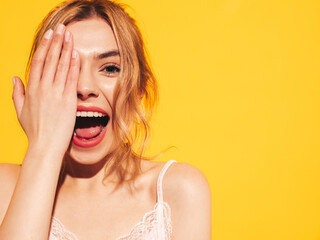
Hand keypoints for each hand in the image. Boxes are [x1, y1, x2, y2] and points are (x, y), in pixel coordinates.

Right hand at [12, 24, 79, 155]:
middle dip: (57, 42)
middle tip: (62, 28)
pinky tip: (76, 54)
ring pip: (61, 66)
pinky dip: (73, 65)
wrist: (45, 146)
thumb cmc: (34, 131)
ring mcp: (55, 94)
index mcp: (31, 89)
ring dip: (66, 49)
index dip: (45, 46)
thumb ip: (17, 93)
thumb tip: (14, 78)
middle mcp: (43, 88)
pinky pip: (71, 79)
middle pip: (50, 59)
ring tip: (70, 35)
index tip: (50, 35)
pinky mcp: (68, 101)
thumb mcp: (20, 111)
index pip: (38, 62)